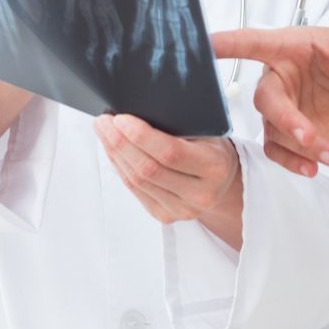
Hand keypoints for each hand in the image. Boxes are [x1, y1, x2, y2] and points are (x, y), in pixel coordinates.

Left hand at [94, 114, 242, 247]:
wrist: (223, 180)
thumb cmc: (213, 148)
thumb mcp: (209, 131)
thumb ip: (182, 125)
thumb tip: (139, 112)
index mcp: (215, 166)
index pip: (170, 153)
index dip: (141, 136)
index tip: (121, 119)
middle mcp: (201, 193)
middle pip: (148, 169)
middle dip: (120, 142)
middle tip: (105, 122)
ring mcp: (182, 209)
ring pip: (137, 181)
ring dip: (115, 154)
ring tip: (104, 133)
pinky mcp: (166, 216)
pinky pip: (135, 191)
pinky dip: (120, 168)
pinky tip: (114, 152)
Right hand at [212, 26, 328, 175]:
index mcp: (292, 46)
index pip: (255, 41)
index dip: (228, 43)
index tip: (205, 45)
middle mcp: (280, 75)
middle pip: (265, 98)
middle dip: (285, 119)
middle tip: (309, 136)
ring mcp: (282, 106)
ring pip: (273, 130)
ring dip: (300, 147)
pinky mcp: (288, 132)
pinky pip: (278, 150)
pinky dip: (293, 162)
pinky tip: (314, 167)